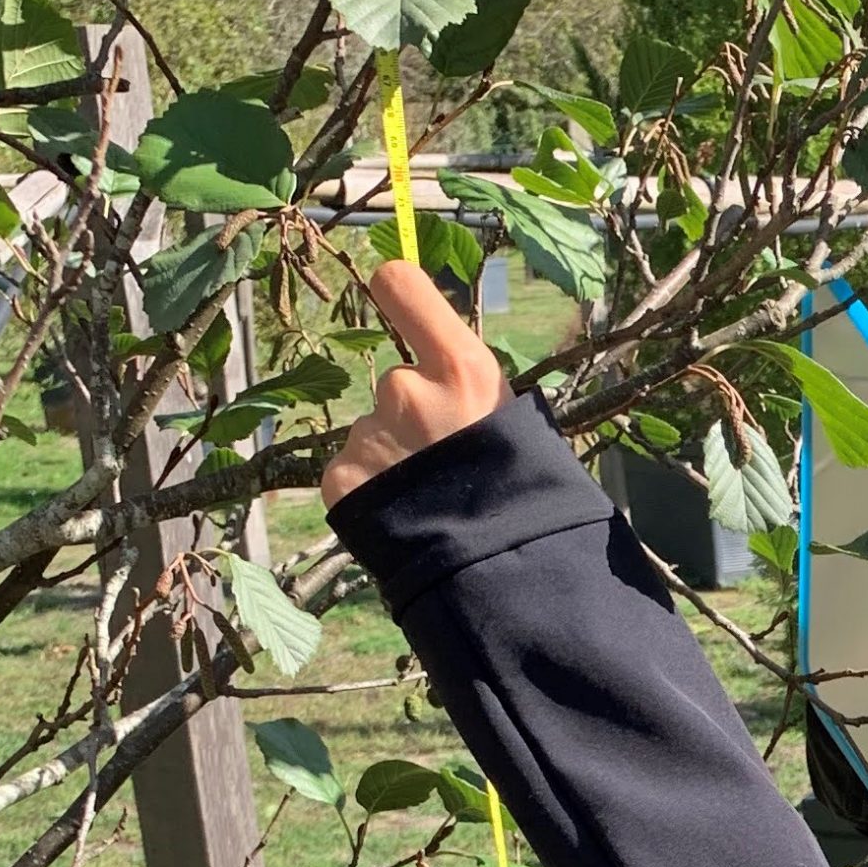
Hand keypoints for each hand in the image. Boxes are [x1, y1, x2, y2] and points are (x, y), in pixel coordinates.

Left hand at [320, 260, 512, 507]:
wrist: (499, 579)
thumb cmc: (528, 503)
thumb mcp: (518, 431)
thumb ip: (472, 394)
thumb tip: (450, 376)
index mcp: (462, 370)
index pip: (402, 286)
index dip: (397, 293)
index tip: (393, 294)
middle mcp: (407, 389)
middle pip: (398, 383)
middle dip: (414, 418)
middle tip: (445, 469)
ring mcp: (369, 435)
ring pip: (376, 433)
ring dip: (394, 460)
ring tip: (427, 504)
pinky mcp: (340, 478)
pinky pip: (351, 470)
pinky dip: (370, 492)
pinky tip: (401, 520)